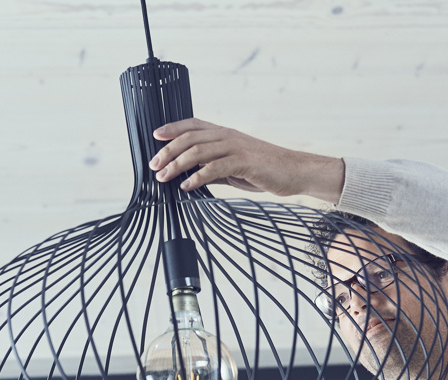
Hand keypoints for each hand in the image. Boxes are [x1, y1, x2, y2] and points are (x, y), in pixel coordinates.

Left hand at [149, 118, 345, 203]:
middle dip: (168, 150)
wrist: (294, 171)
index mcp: (225, 134)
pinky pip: (215, 168)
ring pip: (198, 152)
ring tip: (164, 177)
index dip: (173, 127)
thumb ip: (213, 167)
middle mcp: (228, 136)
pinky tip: (186, 187)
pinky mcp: (244, 162)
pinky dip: (197, 177)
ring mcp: (236, 147)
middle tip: (154, 165)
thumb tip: (191, 175)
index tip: (155, 135)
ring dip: (177, 165)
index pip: (194, 125)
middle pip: (190, 138)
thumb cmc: (264, 170)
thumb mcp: (234, 168)